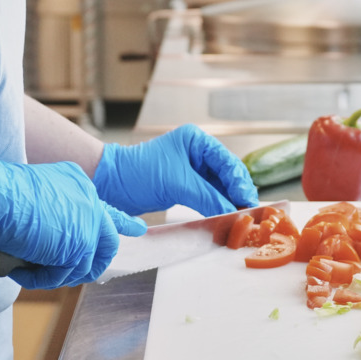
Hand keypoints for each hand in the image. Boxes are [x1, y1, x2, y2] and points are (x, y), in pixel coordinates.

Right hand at [0, 146, 146, 288]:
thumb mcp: (34, 196)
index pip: (106, 207)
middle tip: (78, 272)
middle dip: (94, 263)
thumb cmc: (0, 194)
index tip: (137, 229)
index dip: (122, 221)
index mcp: (79, 183)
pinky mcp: (79, 245)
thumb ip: (53, 213)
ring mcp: (88, 223)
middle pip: (106, 241)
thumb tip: (54, 241)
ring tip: (33, 270)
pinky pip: (62, 275)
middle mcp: (89, 200)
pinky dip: (40, 278)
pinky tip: (21, 271)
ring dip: (58, 274)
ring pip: (86, 264)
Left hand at [94, 125, 258, 217]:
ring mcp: (191, 170)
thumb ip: (208, 197)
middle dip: (237, 193)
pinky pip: (208, 197)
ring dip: (228, 203)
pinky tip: (224, 218)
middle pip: (227, 175)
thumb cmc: (138, 173)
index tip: (248, 202)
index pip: (227, 162)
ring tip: (240, 219)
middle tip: (249, 213)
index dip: (239, 183)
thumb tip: (233, 214)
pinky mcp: (185, 186)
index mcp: (196, 140)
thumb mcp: (178, 184)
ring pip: (219, 188)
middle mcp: (197, 152)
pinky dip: (216, 207)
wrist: (111, 185)